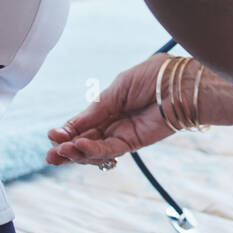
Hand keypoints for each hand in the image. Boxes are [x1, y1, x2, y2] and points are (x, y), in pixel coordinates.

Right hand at [45, 54, 172, 166]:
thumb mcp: (118, 88)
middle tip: (50, 155)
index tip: (52, 135)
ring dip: (76, 152)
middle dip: (66, 148)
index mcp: (111, 104)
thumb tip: (70, 125)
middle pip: (86, 140)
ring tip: (60, 152)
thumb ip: (96, 108)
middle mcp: (116, 122)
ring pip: (95, 149)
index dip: (67, 131)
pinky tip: (79, 147)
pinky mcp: (135, 142)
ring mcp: (124, 133)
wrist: (182, 84)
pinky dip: (93, 150)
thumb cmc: (155, 77)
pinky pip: (110, 150)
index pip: (84, 123)